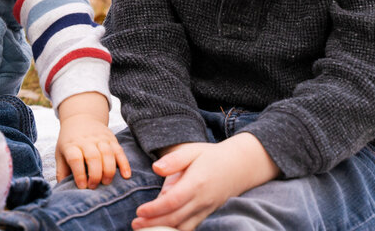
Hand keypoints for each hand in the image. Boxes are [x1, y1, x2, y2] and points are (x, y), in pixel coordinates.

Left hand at [54, 92, 131, 188]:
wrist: (81, 117)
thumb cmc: (69, 141)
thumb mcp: (60, 153)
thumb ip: (61, 171)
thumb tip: (63, 190)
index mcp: (71, 145)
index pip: (75, 159)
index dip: (79, 173)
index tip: (82, 186)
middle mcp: (86, 141)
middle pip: (93, 157)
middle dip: (95, 175)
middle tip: (94, 186)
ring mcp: (100, 139)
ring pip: (108, 154)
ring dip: (109, 170)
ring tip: (106, 182)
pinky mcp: (112, 139)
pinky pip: (119, 151)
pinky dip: (124, 164)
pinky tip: (126, 175)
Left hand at [131, 133, 279, 230]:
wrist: (239, 166)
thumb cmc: (211, 156)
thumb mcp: (192, 151)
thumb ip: (174, 160)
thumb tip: (156, 168)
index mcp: (196, 182)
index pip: (173, 201)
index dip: (155, 209)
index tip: (139, 211)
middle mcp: (202, 200)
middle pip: (176, 218)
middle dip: (153, 224)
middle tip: (135, 224)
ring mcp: (206, 209)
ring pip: (184, 227)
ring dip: (164, 230)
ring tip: (144, 229)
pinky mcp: (207, 214)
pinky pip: (191, 227)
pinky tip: (162, 228)